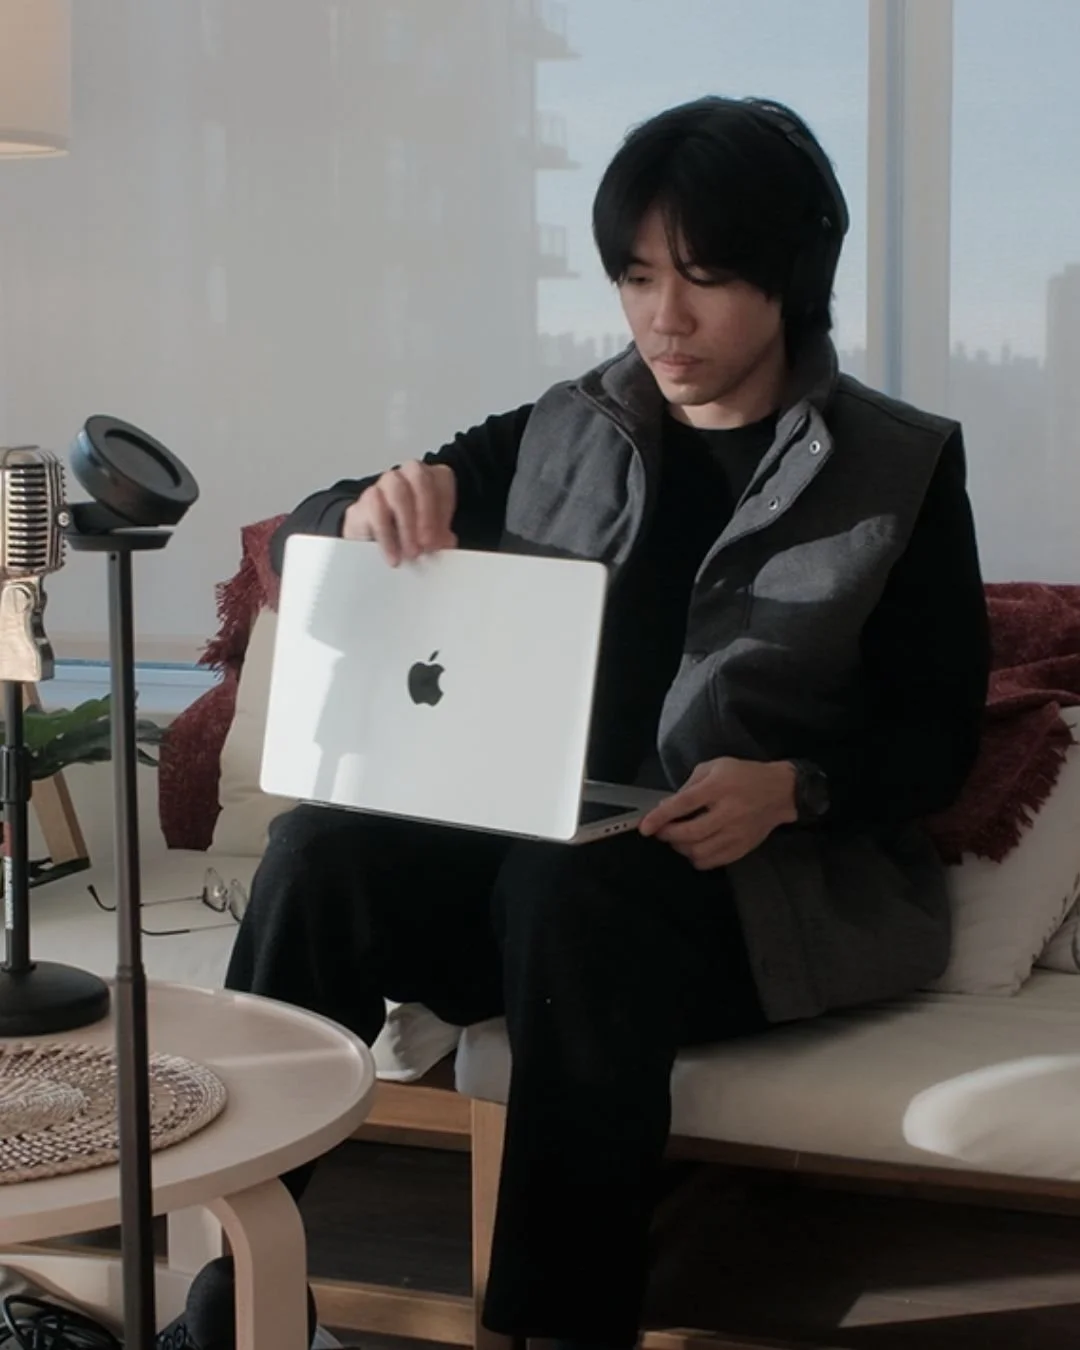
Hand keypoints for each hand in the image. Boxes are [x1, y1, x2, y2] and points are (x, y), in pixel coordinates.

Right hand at [342, 462, 456, 565]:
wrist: (377, 535)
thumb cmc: (412, 530)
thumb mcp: (432, 535)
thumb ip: (441, 536)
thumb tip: (447, 543)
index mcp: (431, 477)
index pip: (442, 481)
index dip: (444, 509)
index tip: (443, 536)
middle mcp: (408, 474)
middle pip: (420, 480)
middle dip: (426, 513)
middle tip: (428, 543)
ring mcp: (386, 483)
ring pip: (397, 491)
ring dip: (407, 525)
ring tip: (412, 552)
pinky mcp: (367, 499)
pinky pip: (375, 509)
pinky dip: (386, 536)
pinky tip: (393, 554)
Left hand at [639, 758, 797, 869]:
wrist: (780, 791)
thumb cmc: (743, 775)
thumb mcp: (714, 767)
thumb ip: (689, 785)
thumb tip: (666, 806)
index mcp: (718, 787)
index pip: (684, 804)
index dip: (661, 817)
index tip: (645, 827)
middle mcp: (728, 812)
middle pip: (689, 833)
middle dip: (668, 835)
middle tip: (660, 831)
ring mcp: (736, 833)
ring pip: (699, 852)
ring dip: (681, 848)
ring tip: (678, 839)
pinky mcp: (742, 847)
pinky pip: (713, 862)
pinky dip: (697, 858)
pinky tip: (695, 847)